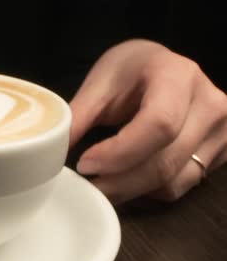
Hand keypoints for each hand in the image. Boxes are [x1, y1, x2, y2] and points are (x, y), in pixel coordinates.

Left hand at [71, 39, 226, 203]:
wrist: (162, 69)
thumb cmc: (129, 73)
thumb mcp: (100, 84)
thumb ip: (77, 116)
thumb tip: (51, 153)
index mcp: (177, 75)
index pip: (158, 125)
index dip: (119, 153)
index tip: (85, 164)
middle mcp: (210, 104)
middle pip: (165, 162)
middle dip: (118, 182)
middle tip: (86, 185)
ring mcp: (222, 130)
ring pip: (173, 182)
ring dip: (130, 190)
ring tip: (102, 182)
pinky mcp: (221, 152)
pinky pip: (181, 186)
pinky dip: (148, 190)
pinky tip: (127, 177)